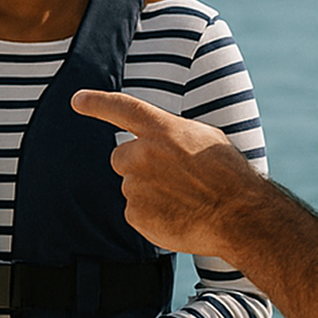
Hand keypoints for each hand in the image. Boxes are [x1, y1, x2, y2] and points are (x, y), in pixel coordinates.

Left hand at [71, 88, 262, 256]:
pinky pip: (135, 212)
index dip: (97, 103)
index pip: (122, 108)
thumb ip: (172, 135)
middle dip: (138, 165)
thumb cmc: (229, 176)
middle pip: (121, 157)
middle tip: (170, 178)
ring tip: (182, 199)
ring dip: (149, 192)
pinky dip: (151, 215)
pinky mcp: (135, 214)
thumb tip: (158, 141)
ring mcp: (135, 186)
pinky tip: (177, 216)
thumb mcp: (204, 139)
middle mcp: (142, 154)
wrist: (240, 217)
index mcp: (162, 130)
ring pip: (131, 186)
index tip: (77, 100)